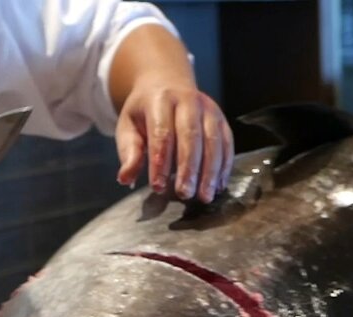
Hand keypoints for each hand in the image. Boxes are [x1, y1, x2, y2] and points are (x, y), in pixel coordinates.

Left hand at [115, 79, 233, 203]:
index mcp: (160, 100)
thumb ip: (129, 152)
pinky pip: (227, 144)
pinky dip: (224, 167)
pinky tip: (218, 186)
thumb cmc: (145, 112)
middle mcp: (188, 101)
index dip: (160, 162)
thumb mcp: (128, 127)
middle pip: (191, 136)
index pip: (162, 133)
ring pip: (213, 141)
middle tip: (184, 193)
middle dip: (188, 168)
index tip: (158, 186)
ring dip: (210, 171)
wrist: (167, 84)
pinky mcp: (222, 120)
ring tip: (204, 196)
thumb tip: (125, 179)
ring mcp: (209, 109)